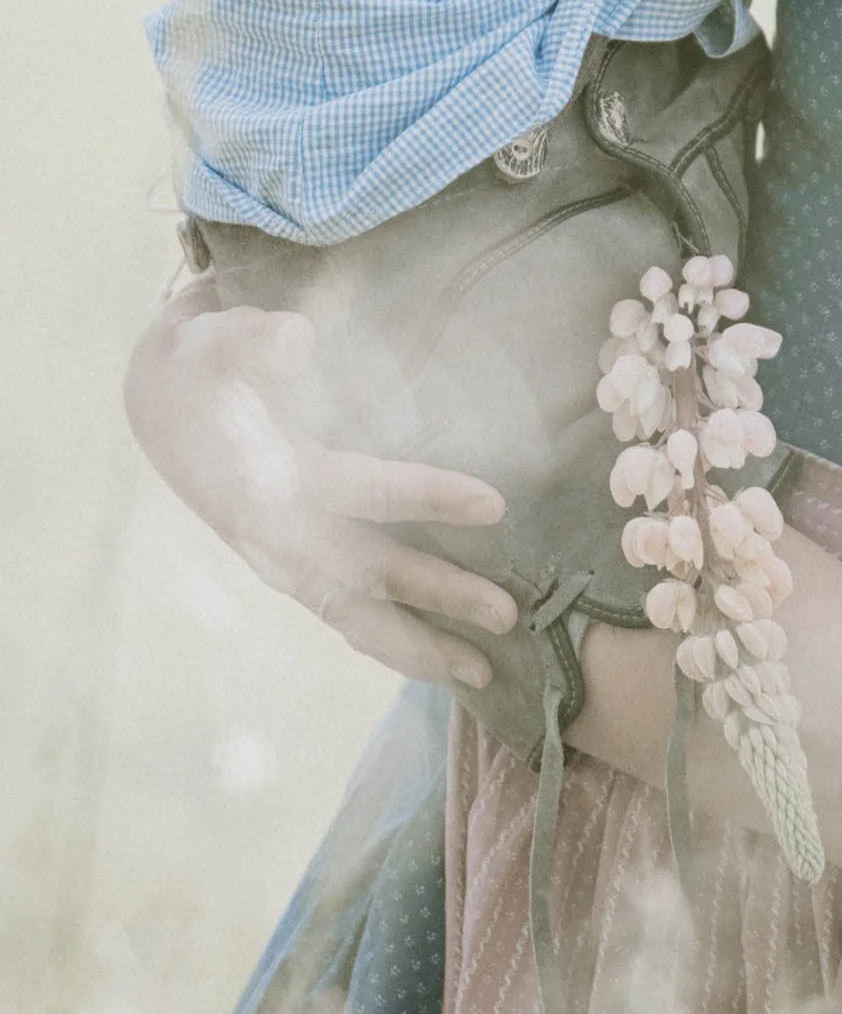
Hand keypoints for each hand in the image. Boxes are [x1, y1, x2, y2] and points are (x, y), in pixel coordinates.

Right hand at [125, 284, 515, 687]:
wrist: (161, 407)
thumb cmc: (204, 368)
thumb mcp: (218, 341)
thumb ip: (255, 339)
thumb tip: (295, 337)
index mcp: (268, 478)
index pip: (359, 491)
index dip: (425, 495)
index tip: (495, 504)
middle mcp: (275, 535)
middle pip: (365, 576)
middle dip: (438, 597)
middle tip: (509, 614)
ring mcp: (280, 562)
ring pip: (353, 618)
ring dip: (418, 647)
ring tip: (482, 676)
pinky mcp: (289, 572)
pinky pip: (345, 618)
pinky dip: (391, 644)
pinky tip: (440, 662)